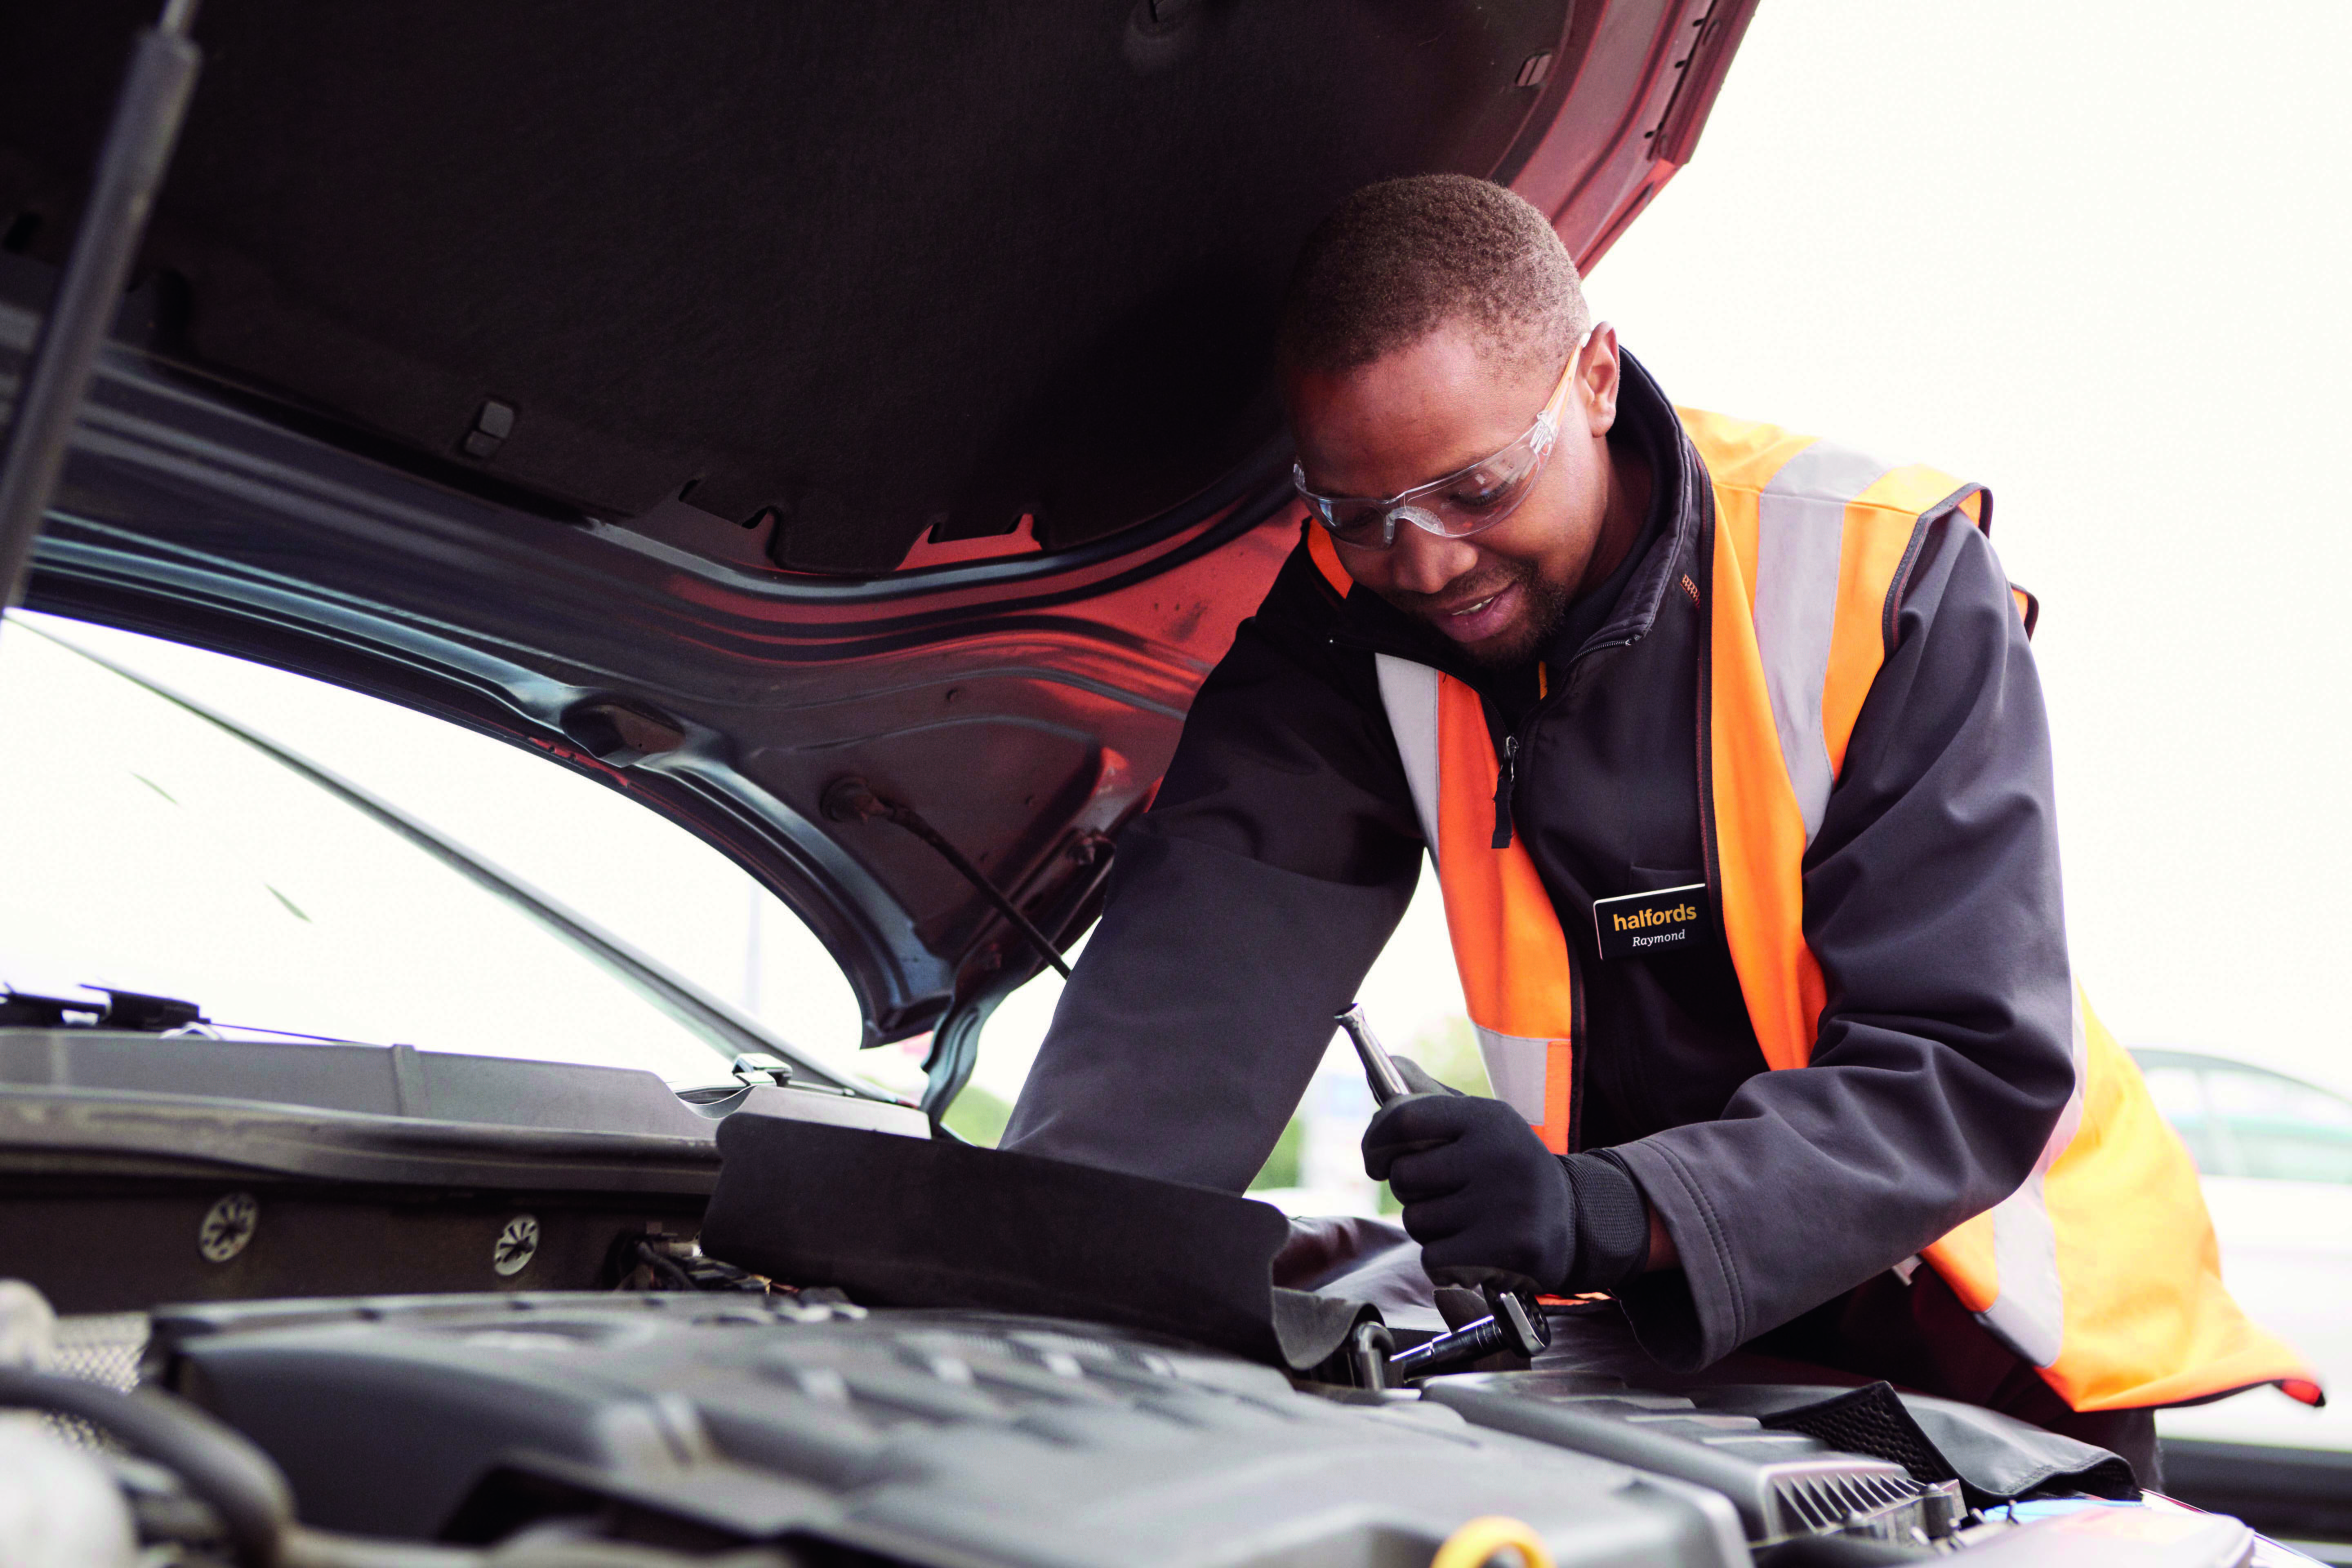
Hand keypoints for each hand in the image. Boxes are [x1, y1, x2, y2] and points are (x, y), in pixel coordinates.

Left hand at [1361, 1090, 1574, 1294]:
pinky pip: (1433, 1259)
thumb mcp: (1480, 1126)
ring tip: (1466, 1222)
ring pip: (1416, 1221)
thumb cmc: (1507, 1169)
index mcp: (1488, 1117)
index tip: (1375, 1159)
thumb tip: (1390, 1066)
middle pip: (1402, 1176)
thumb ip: (1432, 1100)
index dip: (1376, 1140)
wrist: (1574, 1221)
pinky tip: (1471, 1252)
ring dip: (1430, 1229)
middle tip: (1445, 1195)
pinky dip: (1443, 1262)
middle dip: (1411, 1191)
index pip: (1404, 1118)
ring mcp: (1506, 1203)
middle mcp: (1498, 1154)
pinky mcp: (1509, 1248)